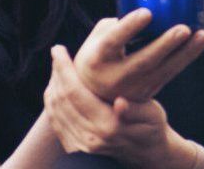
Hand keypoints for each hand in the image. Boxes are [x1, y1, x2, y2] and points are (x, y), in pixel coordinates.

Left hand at [46, 45, 202, 166]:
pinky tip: (55, 87)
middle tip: (57, 52)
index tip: (59, 49)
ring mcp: (81, 145)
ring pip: (56, 110)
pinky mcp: (75, 148)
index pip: (76, 92)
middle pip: (62, 99)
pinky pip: (55, 122)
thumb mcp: (152, 115)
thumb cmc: (152, 128)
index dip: (64, 69)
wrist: (147, 154)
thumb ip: (135, 110)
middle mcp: (90, 137)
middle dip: (57, 73)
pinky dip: (51, 102)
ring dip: (53, 85)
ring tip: (57, 66)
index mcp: (108, 126)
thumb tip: (121, 103)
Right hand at [74, 8, 203, 100]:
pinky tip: (199, 43)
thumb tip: (146, 6)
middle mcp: (114, 77)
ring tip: (202, 35)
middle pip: (144, 61)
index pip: (112, 43)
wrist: (93, 96)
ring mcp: (133, 89)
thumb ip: (117, 23)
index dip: (129, 27)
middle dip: (166, 45)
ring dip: (186, 53)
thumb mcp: (97, 38)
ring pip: (163, 71)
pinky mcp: (148, 92)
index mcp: (96, 59)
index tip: (147, 12)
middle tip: (184, 28)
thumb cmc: (97, 55)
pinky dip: (186, 58)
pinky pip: (170, 74)